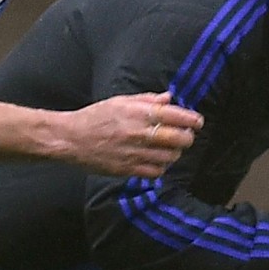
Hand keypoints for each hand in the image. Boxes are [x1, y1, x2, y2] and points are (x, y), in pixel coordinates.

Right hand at [66, 92, 202, 177]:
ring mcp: (134, 152)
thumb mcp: (119, 101)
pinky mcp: (128, 169)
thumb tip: (169, 98)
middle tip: (186, 135)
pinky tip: (157, 160)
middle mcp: (139, 132)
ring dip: (175, 152)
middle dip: (187, 137)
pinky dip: (162, 166)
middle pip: (178, 138)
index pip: (175, 116)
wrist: (70, 138)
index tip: (198, 122)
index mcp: (137, 112)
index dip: (192, 119)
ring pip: (170, 156)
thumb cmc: (94, 117)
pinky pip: (156, 171)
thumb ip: (146, 100)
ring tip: (171, 148)